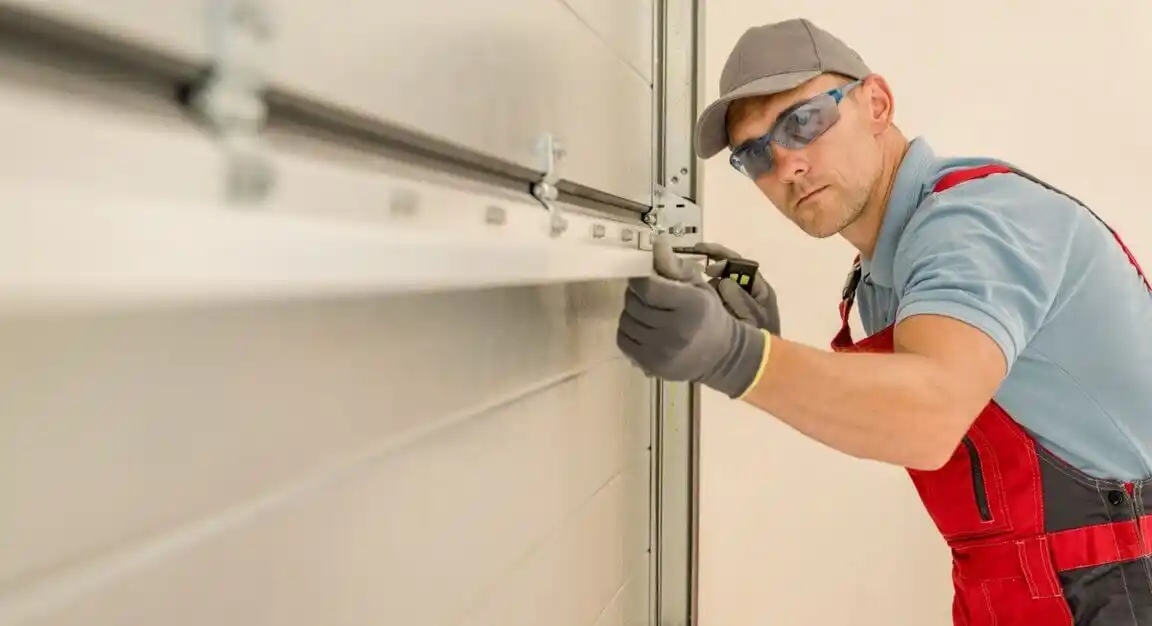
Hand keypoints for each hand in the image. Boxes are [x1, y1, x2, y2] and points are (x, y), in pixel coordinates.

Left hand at [615, 235, 765, 397]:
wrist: (721, 355)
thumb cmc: (708, 315)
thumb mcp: (697, 286)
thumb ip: (674, 266)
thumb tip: (657, 243)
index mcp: (690, 305)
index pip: (647, 287)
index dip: (639, 278)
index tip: (643, 277)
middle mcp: (675, 329)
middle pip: (634, 304)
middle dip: (635, 294)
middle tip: (646, 295)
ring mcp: (661, 350)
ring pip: (626, 321)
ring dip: (631, 312)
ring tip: (646, 312)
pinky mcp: (651, 365)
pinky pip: (623, 340)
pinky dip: (628, 330)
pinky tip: (642, 328)